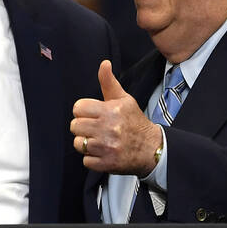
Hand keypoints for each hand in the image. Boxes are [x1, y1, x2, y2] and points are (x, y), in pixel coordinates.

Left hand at [70, 60, 163, 175]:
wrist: (151, 148)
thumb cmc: (134, 122)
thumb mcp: (124, 99)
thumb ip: (109, 82)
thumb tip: (104, 64)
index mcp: (110, 111)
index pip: (78, 108)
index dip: (83, 112)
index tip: (92, 115)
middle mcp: (108, 128)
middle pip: (74, 126)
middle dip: (82, 127)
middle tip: (95, 128)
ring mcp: (107, 147)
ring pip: (78, 143)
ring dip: (86, 143)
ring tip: (98, 141)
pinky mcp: (107, 163)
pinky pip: (85, 161)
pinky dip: (92, 159)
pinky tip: (102, 152)